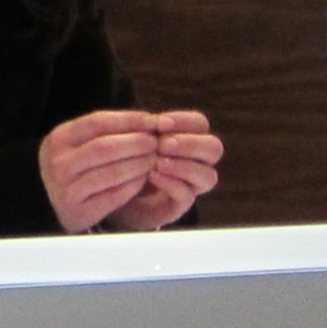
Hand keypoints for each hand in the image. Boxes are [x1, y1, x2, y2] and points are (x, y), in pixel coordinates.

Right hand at [38, 110, 160, 232]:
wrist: (59, 202)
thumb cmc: (80, 165)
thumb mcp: (84, 142)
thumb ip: (112, 130)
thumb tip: (151, 121)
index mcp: (58, 138)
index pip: (97, 122)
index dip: (128, 120)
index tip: (152, 121)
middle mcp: (57, 163)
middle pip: (105, 147)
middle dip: (136, 143)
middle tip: (156, 143)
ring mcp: (65, 189)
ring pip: (111, 172)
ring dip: (139, 164)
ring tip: (154, 159)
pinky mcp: (78, 211)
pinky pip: (113, 196)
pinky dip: (133, 185)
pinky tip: (144, 179)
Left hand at [105, 110, 222, 231]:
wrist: (112, 192)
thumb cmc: (126, 157)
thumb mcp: (135, 139)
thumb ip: (146, 130)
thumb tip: (152, 121)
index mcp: (188, 138)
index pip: (200, 124)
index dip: (184, 121)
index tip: (160, 123)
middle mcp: (196, 162)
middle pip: (214, 148)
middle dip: (190, 144)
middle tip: (163, 145)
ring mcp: (191, 186)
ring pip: (208, 176)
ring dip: (183, 166)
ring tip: (158, 163)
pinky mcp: (178, 206)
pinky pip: (187, 195)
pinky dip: (171, 183)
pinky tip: (152, 175)